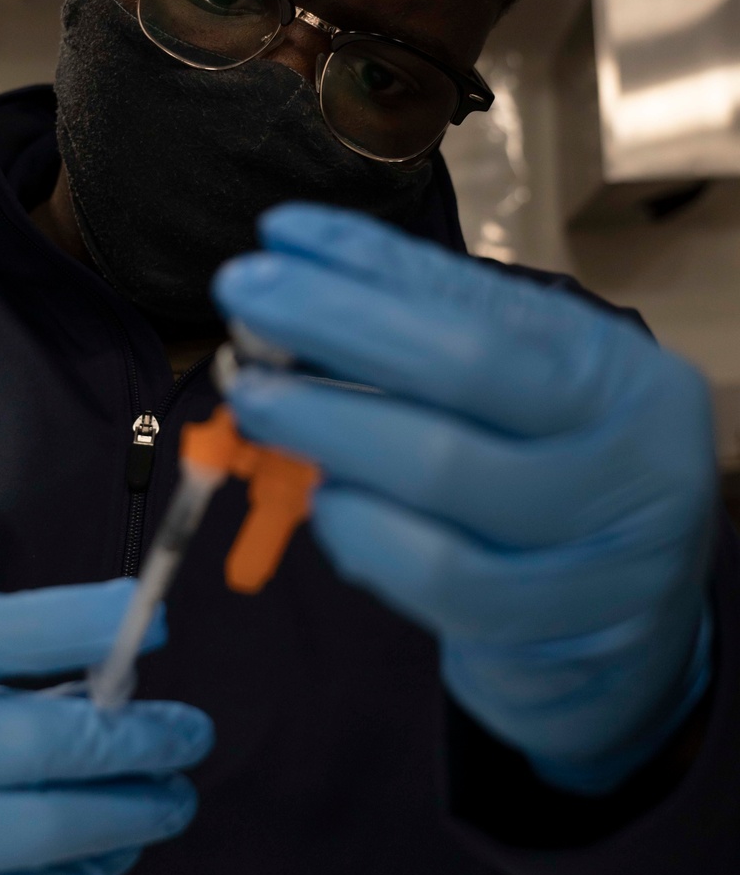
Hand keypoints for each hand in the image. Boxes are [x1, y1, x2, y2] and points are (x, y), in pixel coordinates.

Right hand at [0, 581, 212, 874]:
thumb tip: (105, 682)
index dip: (78, 621)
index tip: (151, 619)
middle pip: (37, 737)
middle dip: (134, 737)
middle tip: (192, 735)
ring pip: (44, 824)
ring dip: (128, 812)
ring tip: (172, 800)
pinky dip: (83, 871)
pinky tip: (114, 853)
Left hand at [214, 203, 715, 795]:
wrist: (621, 637)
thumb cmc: (549, 485)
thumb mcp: (517, 394)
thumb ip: (425, 333)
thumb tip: (301, 260)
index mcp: (617, 373)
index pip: (482, 303)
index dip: (371, 268)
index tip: (281, 237)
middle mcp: (632, 452)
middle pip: (467, 368)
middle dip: (337, 323)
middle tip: (243, 303)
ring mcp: (605, 552)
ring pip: (444, 472)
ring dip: (330, 426)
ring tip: (260, 405)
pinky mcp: (558, 635)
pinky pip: (442, 581)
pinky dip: (365, 534)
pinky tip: (325, 506)